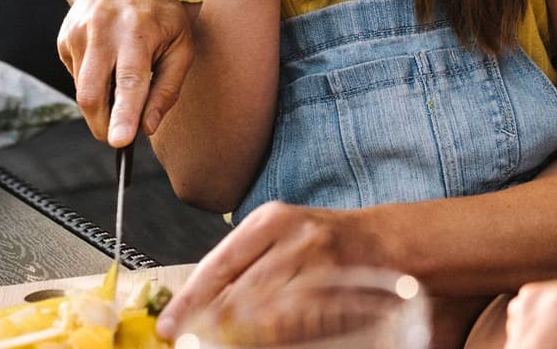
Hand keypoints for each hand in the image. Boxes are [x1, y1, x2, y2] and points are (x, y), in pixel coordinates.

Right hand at [57, 0, 192, 146]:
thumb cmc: (159, 12)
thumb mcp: (181, 43)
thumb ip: (168, 88)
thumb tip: (148, 128)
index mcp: (138, 32)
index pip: (130, 81)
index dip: (124, 115)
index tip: (120, 142)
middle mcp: (103, 32)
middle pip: (92, 94)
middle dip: (102, 125)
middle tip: (118, 137)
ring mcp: (78, 34)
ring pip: (82, 91)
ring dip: (101, 103)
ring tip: (122, 82)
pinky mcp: (64, 39)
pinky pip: (76, 77)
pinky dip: (93, 83)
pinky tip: (107, 61)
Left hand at [157, 201, 386, 339]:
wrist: (386, 243)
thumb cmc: (326, 244)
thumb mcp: (281, 239)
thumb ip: (243, 266)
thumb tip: (197, 306)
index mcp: (271, 220)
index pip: (218, 264)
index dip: (190, 301)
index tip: (170, 327)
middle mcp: (294, 236)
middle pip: (237, 293)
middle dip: (212, 325)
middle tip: (195, 341)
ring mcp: (319, 262)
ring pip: (264, 313)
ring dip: (240, 336)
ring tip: (225, 342)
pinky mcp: (338, 289)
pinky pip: (296, 325)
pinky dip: (274, 339)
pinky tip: (264, 341)